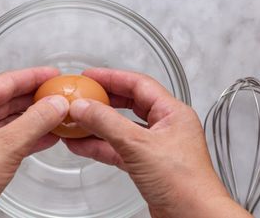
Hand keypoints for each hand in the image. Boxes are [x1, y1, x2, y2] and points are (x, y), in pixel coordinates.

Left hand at [0, 67, 68, 217]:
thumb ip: (36, 121)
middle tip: (58, 95)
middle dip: (36, 98)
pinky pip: (7, 136)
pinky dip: (27, 136)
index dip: (34, 76)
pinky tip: (45, 138)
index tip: (53, 75)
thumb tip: (56, 104)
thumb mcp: (7, 146)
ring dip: (34, 118)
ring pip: (10, 119)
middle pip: (9, 98)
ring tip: (56, 116)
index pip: (8, 81)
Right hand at [64, 68, 251, 217]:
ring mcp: (154, 146)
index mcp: (172, 113)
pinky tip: (81, 144)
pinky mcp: (145, 165)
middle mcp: (164, 126)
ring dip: (97, 125)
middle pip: (129, 104)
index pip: (138, 84)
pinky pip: (117, 148)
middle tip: (82, 95)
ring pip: (120, 128)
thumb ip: (107, 123)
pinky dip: (99, 146)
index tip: (90, 76)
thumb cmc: (184, 183)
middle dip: (103, 100)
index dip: (112, 77)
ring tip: (74, 121)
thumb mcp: (139, 145)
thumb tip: (83, 107)